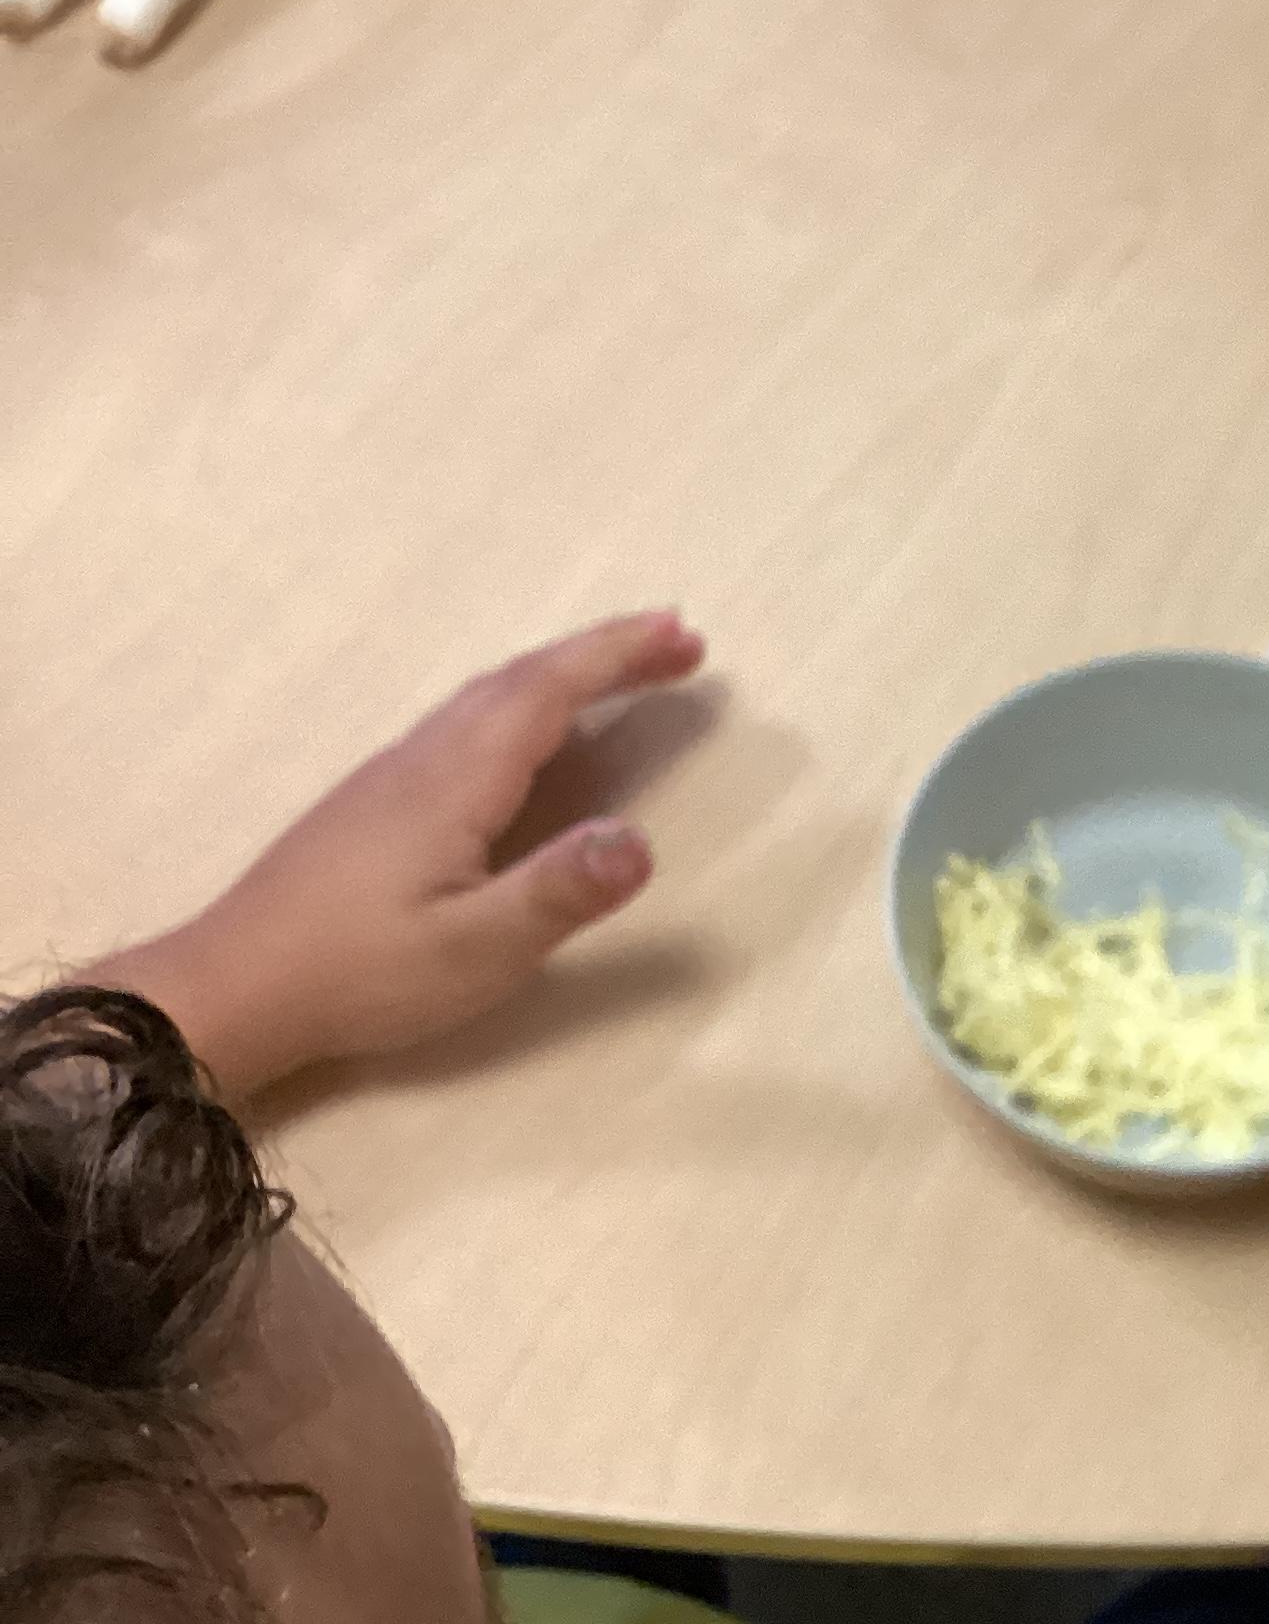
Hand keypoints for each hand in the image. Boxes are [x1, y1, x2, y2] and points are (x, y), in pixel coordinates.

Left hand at [96, 611, 708, 1094]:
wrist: (229, 988)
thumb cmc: (357, 973)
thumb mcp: (474, 951)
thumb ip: (558, 892)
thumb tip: (642, 838)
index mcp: (454, 781)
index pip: (546, 691)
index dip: (616, 657)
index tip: (685, 636)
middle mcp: (422, 760)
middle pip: (518, 679)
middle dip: (602, 653)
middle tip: (678, 644)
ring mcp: (391, 777)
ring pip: (486, 698)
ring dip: (561, 674)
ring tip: (620, 675)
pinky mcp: (374, 803)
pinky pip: (465, 723)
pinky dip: (522, 705)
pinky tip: (529, 739)